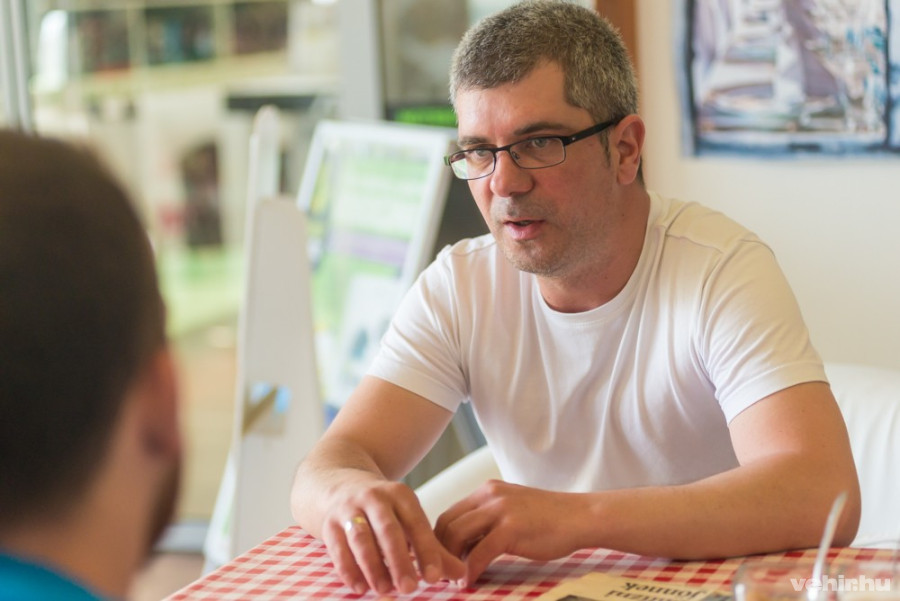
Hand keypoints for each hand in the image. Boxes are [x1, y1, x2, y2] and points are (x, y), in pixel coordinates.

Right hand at [319, 476, 465, 595]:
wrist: (336, 483)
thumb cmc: (381, 510)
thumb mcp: (406, 520)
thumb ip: (432, 548)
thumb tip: (462, 573)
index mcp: (400, 495)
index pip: (416, 524)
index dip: (426, 550)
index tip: (435, 577)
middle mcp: (374, 498)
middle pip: (388, 530)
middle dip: (399, 560)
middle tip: (410, 588)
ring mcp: (349, 508)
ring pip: (361, 538)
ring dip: (373, 566)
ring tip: (385, 590)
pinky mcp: (329, 523)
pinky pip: (338, 547)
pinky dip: (348, 568)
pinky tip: (359, 587)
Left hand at [434, 480, 587, 585]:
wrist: (580, 517)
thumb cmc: (549, 520)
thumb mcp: (512, 510)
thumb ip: (489, 520)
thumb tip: (464, 544)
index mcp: (487, 490)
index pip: (449, 514)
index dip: (439, 540)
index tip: (440, 560)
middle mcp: (489, 495)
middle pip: (447, 524)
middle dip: (439, 552)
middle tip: (442, 573)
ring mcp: (499, 510)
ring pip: (456, 536)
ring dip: (450, 562)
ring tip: (452, 579)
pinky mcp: (510, 528)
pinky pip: (478, 553)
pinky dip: (469, 570)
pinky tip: (470, 581)